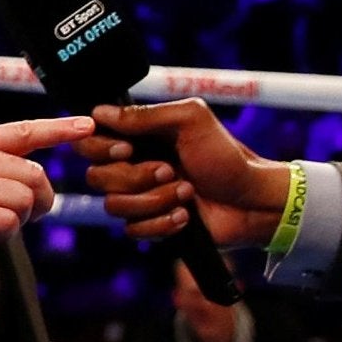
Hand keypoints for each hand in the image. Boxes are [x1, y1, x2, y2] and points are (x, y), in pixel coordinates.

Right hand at [0, 116, 92, 282]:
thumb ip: (1, 165)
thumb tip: (40, 177)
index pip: (24, 132)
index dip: (58, 130)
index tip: (86, 125)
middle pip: (36, 175)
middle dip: (35, 200)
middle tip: (12, 212)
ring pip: (27, 200)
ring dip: (18, 218)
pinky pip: (12, 222)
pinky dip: (5, 234)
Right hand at [82, 100, 293, 249]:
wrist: (253, 200)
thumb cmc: (227, 156)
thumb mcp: (191, 120)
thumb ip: (145, 115)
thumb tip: (99, 112)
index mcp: (136, 139)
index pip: (88, 142)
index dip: (99, 148)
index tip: (127, 148)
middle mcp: (132, 167)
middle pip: (96, 177)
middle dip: (135, 176)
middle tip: (170, 170)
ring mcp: (140, 198)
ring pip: (114, 205)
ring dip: (154, 200)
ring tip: (186, 192)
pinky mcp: (150, 225)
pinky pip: (133, 230)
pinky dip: (163, 223)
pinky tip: (186, 215)